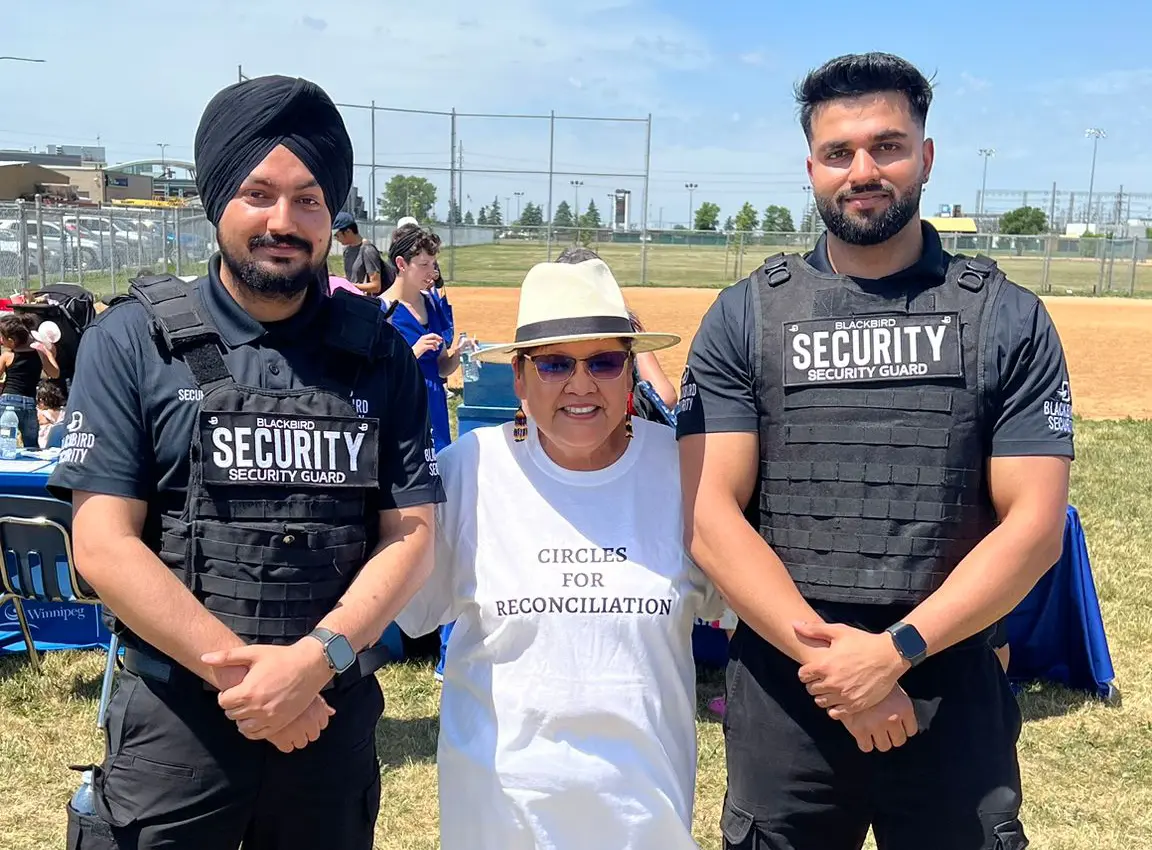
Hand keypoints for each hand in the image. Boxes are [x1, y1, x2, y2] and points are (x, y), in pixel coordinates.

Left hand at [201, 640, 333, 737]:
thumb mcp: (254, 652)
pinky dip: (253, 729)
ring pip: (243, 727)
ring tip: (250, 705)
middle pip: (232, 715)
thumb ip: (227, 657)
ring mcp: (270, 717)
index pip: (223, 702)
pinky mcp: (280, 723)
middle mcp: (257, 707)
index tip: (235, 688)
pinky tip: (257, 717)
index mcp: (248, 691)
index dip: (226, 695)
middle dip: (234, 705)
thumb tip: (203, 657)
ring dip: (243, 718)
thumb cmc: (281, 657)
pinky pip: (258, 735)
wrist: (310, 665)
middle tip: (243, 695)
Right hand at [263, 695, 335, 751]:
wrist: (265, 692)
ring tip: (287, 728)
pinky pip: (287, 748)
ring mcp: (295, 731)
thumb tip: (331, 712)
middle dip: (306, 730)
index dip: (314, 721)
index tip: (306, 718)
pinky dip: (283, 743)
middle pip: (313, 735)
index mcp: (317, 709)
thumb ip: (321, 704)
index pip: (323, 723)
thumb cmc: (286, 688)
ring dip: (295, 737)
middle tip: (296, 723)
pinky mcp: (280, 738)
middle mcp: (309, 721)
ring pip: (301, 743)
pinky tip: (280, 734)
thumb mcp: (306, 691)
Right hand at [412, 333, 442, 356]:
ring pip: (433, 341)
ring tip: (437, 349)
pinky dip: (434, 348)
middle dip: (438, 338)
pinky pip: (431, 346)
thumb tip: (438, 342)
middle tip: (441, 342)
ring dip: (436, 345)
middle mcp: (423, 338)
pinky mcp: (423, 347)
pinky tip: (434, 350)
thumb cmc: (418, 350)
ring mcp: (423, 342)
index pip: (432, 334)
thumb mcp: (424, 344)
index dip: (438, 336)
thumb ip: (430, 343)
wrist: (412, 353)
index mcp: (423, 337)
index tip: (441, 339)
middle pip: (433, 336)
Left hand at [794, 621, 909, 716]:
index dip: (806, 672)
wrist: (889, 656)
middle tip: (823, 679)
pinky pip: (835, 713)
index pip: (802, 675)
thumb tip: (794, 624)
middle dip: (814, 684)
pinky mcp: (855, 704)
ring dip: (823, 696)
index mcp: (825, 665)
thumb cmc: (863, 642)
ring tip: (831, 689)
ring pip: (821, 702)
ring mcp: (844, 695)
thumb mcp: (839, 631)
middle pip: (811, 690)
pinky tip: (840, 699)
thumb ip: (814, 629)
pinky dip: (834, 708)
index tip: (814, 670)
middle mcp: (832, 682)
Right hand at [838, 684, 917, 752]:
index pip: (911, 730)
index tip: (895, 725)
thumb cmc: (869, 677)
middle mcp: (893, 718)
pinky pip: (866, 747)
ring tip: (871, 730)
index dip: (902, 728)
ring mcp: (876, 725)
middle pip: (898, 740)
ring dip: (878, 740)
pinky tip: (861, 733)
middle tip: (882, 728)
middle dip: (891, 735)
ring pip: (884, 746)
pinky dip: (864, 742)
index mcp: (904, 707)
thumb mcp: (890, 685)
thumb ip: (897, 703)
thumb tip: (901, 718)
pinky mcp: (860, 730)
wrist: (847, 672)